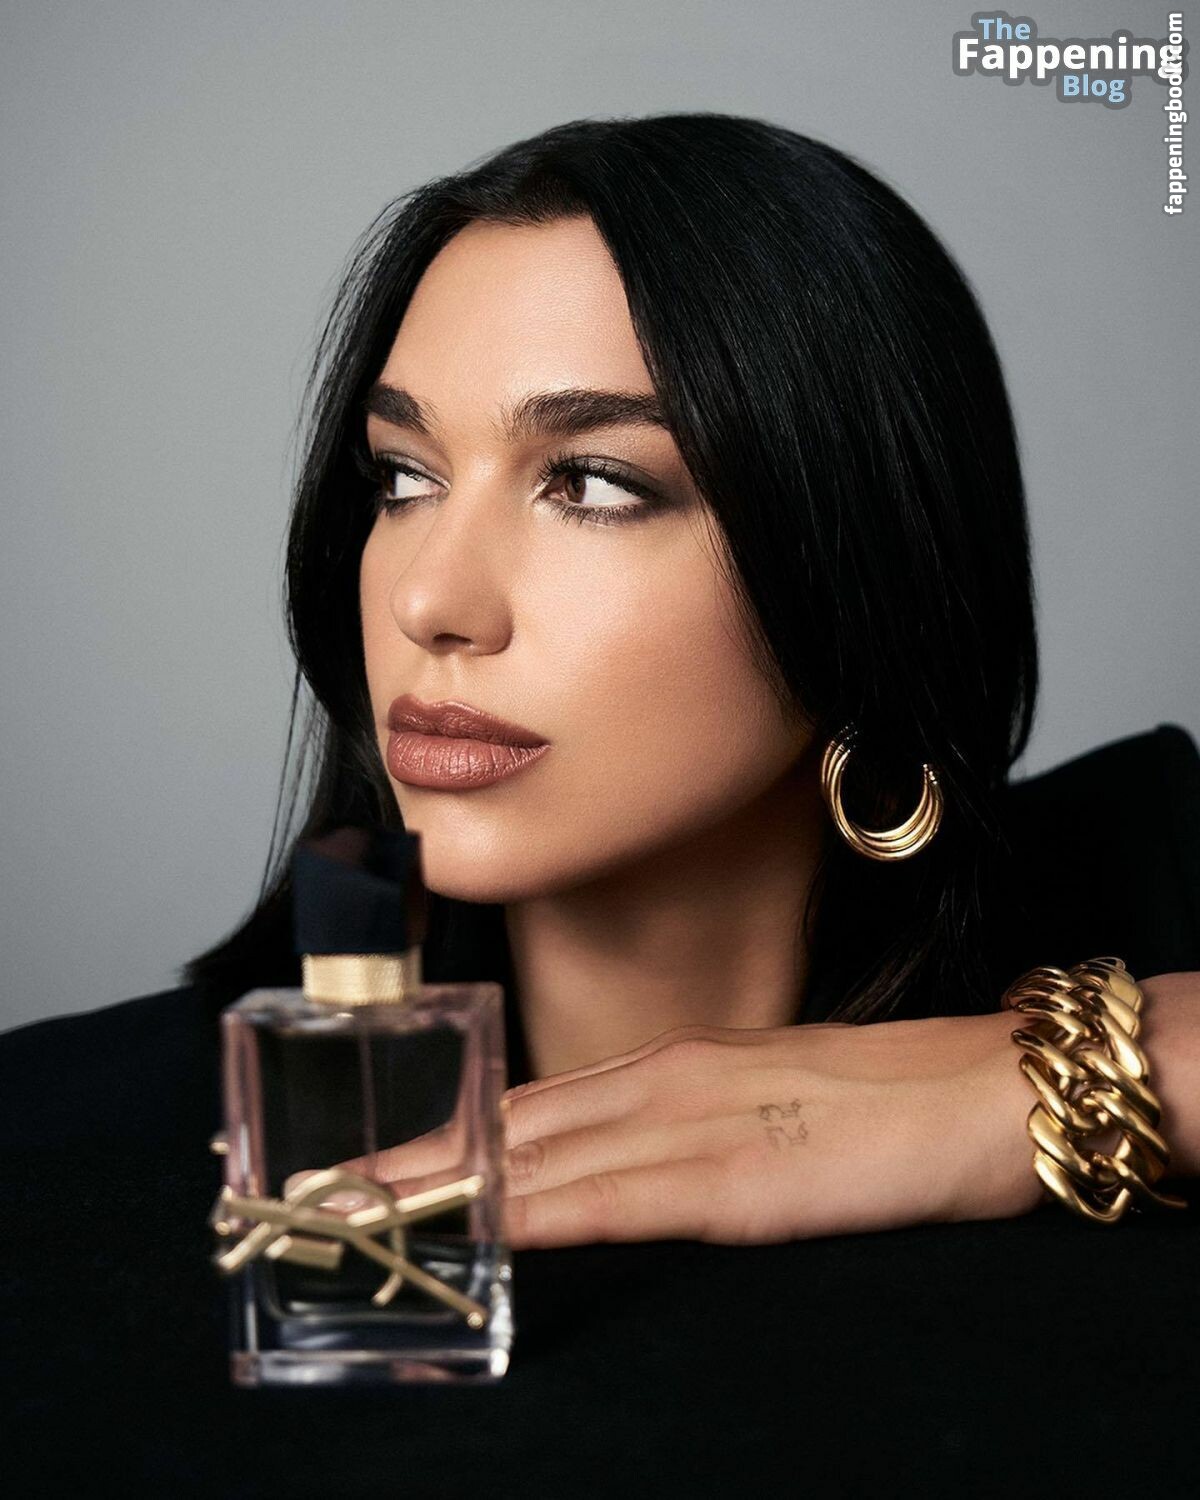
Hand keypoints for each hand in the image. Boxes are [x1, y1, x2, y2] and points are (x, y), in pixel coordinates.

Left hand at [299, 1010, 1045, 1247]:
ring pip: (539, 1157)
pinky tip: (482, 1228)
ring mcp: (695, 1123)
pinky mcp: (737, 1177)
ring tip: (353, 1212)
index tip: (370, 1163)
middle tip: (313, 1191)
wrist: (989, 1088)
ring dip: (441, 1187)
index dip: (442, 1136)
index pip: (528, 1107)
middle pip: (509, 1126)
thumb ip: (694, 1134)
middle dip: (409, 1162)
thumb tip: (630, 1173)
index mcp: (672, 1069)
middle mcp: (664, 1082)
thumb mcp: (770, 1107)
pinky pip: (615, 1198)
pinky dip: (536, 1214)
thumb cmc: (891, 1100)